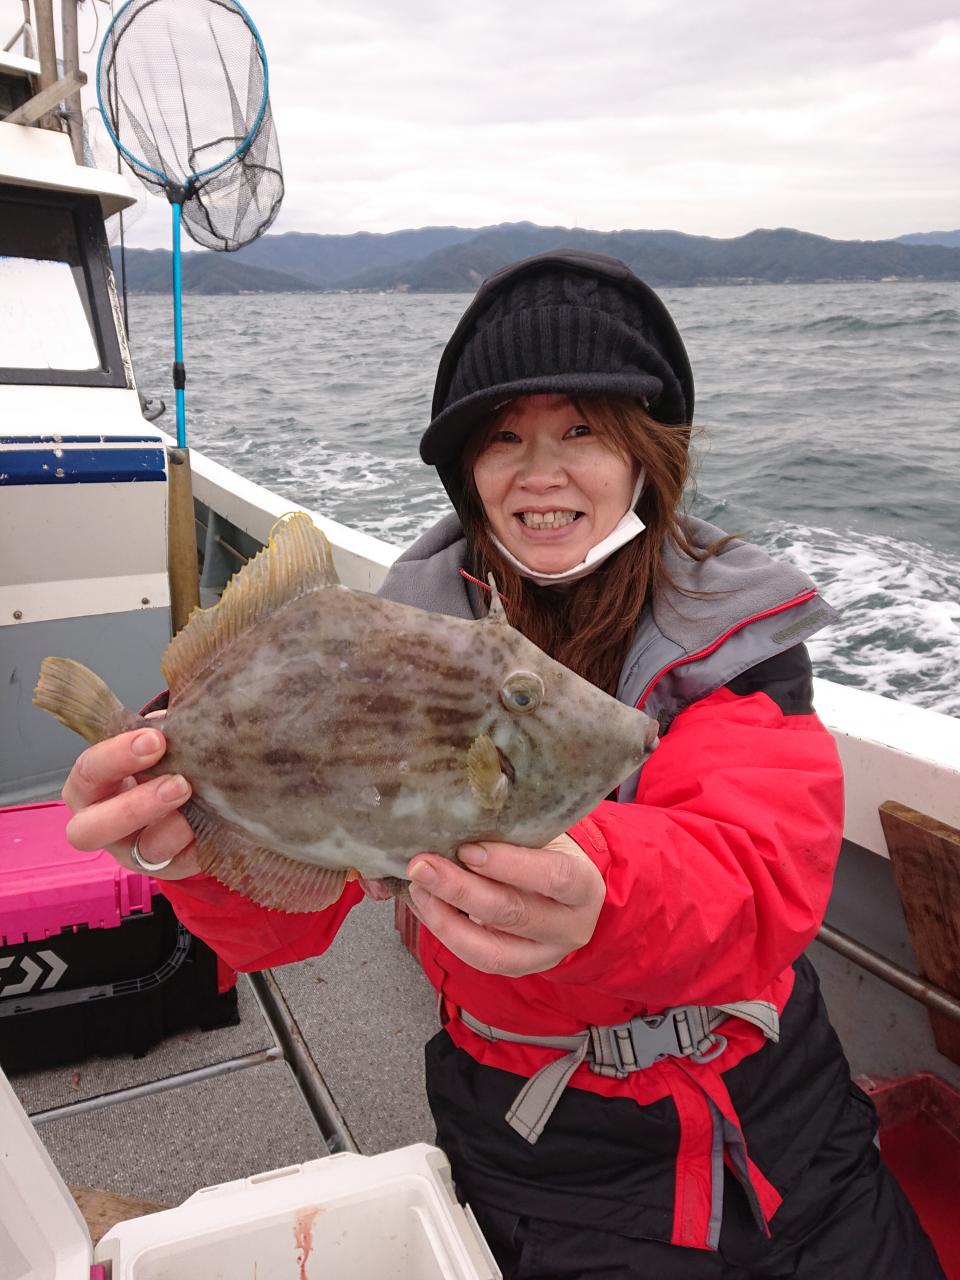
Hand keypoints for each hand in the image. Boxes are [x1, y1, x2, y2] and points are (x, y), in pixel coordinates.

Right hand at [61, 718, 199, 879]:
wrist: (186, 795)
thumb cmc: (160, 761)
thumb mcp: (153, 744)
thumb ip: (160, 730)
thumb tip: (186, 711)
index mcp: (91, 786)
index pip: (88, 771)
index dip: (117, 756)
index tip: (155, 738)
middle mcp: (100, 824)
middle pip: (90, 829)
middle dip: (134, 806)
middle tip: (178, 783)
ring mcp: (131, 852)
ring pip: (138, 853)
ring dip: (171, 829)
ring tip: (198, 805)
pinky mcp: (166, 867)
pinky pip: (179, 864)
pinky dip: (198, 845)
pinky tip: (213, 824)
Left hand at [405, 834, 604, 976]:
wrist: (566, 893)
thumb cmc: (549, 854)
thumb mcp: (545, 838)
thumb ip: (510, 834)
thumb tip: (454, 822)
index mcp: (584, 886)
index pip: (553, 876)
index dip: (508, 864)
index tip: (467, 848)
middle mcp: (570, 927)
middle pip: (513, 913)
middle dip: (461, 889)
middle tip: (422, 865)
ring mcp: (544, 955)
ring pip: (491, 948)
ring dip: (445, 917)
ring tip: (418, 887)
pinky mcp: (517, 968)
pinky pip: (476, 958)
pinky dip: (445, 932)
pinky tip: (426, 906)